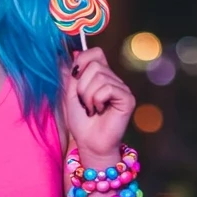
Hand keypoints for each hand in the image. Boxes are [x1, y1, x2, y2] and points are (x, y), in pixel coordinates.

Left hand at [61, 48, 134, 164]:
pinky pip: (108, 88)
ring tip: (91, 109)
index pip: (95, 52)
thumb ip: (71, 74)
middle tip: (84, 103)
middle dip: (81, 86)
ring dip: (88, 96)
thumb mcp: (69, 95)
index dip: (82, 61)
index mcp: (101, 76)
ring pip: (99, 77)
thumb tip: (73, 52)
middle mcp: (113, 79)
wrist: (89, 144)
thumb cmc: (80, 123)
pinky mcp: (127, 99)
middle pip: (94, 65)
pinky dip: (98, 100)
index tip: (74, 78)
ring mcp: (122, 88)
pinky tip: (100, 111)